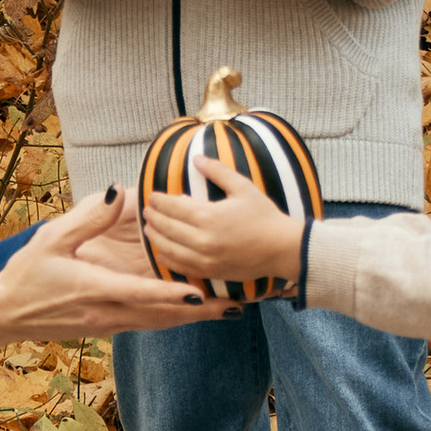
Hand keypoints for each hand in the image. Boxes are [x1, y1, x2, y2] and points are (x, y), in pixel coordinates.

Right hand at [0, 188, 230, 345]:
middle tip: (235, 304)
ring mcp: (109, 324)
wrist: (5, 314)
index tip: (203, 294)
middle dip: (200, 312)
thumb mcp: (51, 238)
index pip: (141, 294)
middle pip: (162, 316)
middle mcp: (107, 313)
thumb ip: (88, 217)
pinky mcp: (107, 327)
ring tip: (225, 308)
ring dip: (191, 317)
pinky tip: (190, 309)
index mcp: (94, 289)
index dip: (173, 294)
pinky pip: (148, 322)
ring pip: (159, 322)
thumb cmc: (26, 274)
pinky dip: (172, 316)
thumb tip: (119, 193)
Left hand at [143, 173, 305, 290]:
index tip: (152, 196)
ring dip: (157, 238)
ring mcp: (205, 259)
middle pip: (167, 228)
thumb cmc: (265, 217)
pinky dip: (169, 260)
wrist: (282, 249)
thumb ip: (218, 171)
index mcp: (208, 216)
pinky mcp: (211, 272)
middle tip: (147, 211)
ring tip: (149, 230)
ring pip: (170, 249)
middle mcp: (202, 240)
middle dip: (154, 218)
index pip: (173, 207)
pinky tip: (163, 254)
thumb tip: (196, 158)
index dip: (160, 201)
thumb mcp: (243, 187)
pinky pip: (183, 268)